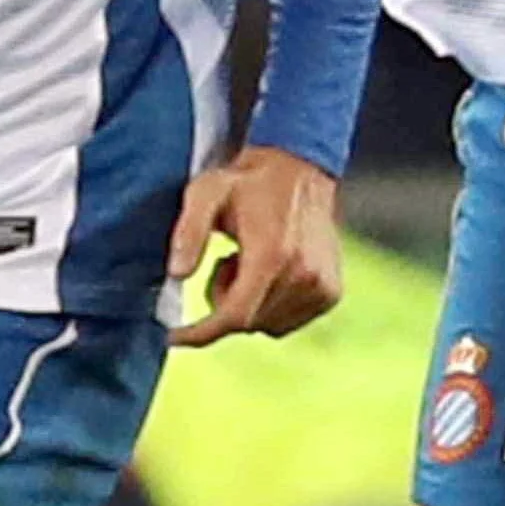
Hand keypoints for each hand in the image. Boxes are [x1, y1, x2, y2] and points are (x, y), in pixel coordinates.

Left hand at [169, 146, 345, 345]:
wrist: (300, 168)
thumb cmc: (248, 181)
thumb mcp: (206, 193)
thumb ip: (188, 233)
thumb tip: (177, 274)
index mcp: (273, 254)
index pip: (235, 316)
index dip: (201, 332)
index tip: (173, 337)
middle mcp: (304, 275)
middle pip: (248, 322)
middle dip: (224, 304)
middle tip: (226, 262)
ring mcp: (322, 286)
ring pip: (268, 326)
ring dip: (249, 305)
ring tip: (250, 262)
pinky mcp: (331, 292)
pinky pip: (288, 321)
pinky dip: (270, 307)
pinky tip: (270, 272)